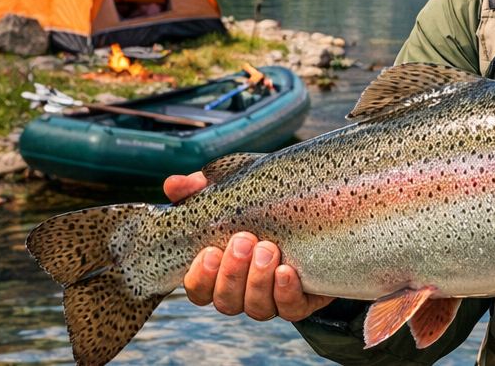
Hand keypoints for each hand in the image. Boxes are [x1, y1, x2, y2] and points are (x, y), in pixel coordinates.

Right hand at [163, 172, 334, 321]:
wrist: (320, 207)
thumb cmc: (268, 199)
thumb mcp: (237, 186)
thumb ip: (202, 187)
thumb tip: (174, 185)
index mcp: (222, 270)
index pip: (198, 289)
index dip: (200, 277)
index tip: (210, 251)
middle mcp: (244, 290)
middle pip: (226, 301)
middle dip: (232, 273)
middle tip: (244, 240)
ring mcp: (273, 297)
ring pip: (257, 308)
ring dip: (258, 280)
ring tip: (268, 248)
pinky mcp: (304, 298)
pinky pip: (291, 309)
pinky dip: (286, 293)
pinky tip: (287, 270)